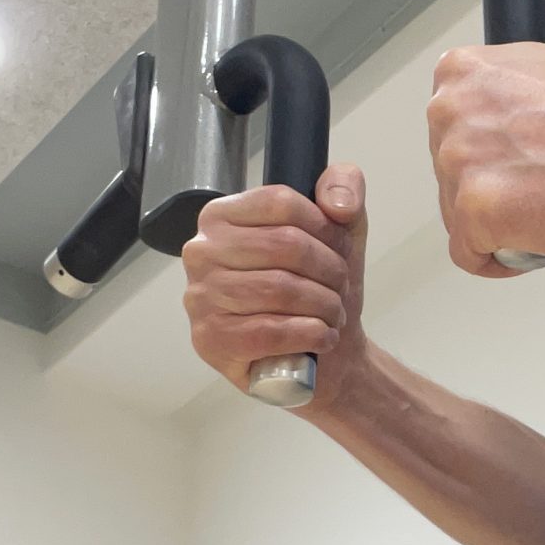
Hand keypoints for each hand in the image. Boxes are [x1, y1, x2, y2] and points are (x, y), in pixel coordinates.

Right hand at [182, 165, 369, 413]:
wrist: (324, 355)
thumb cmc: (318, 289)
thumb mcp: (341, 229)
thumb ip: (344, 189)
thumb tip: (338, 205)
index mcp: (222, 216)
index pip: (280, 202)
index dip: (325, 227)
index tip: (339, 250)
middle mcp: (202, 251)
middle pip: (285, 245)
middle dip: (330, 271)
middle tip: (339, 289)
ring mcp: (201, 297)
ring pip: (281, 288)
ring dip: (324, 305)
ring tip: (333, 314)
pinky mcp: (211, 340)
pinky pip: (270, 331)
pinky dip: (310, 334)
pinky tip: (321, 337)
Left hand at [426, 45, 544, 275]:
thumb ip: (509, 89)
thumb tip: (505, 108)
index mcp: (463, 73)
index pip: (450, 131)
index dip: (489, 155)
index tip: (517, 163)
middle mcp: (451, 112)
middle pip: (449, 175)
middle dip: (491, 190)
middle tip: (540, 189)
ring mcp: (460, 162)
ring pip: (458, 217)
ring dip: (498, 226)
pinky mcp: (474, 211)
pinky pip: (470, 256)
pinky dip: (502, 260)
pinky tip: (538, 243)